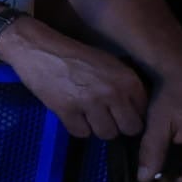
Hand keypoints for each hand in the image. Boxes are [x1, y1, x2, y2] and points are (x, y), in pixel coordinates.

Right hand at [0, 16, 148, 140]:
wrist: (38, 48)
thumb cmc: (75, 54)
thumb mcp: (109, 63)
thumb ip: (125, 86)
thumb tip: (137, 110)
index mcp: (127, 79)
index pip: (144, 113)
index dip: (132, 114)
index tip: (121, 111)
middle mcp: (112, 92)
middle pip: (129, 129)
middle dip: (119, 125)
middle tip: (107, 117)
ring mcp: (89, 102)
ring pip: (106, 134)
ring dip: (97, 128)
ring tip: (88, 115)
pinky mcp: (67, 110)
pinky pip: (81, 133)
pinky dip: (77, 127)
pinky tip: (72, 114)